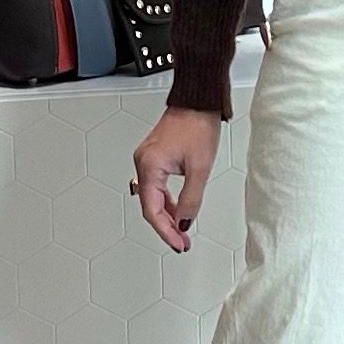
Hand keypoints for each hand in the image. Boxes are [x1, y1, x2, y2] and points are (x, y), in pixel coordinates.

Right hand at [131, 106, 221, 251]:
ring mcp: (147, 158)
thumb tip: (184, 222)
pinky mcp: (155, 155)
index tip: (178, 244)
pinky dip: (166, 200)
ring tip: (182, 231)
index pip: (153, 210)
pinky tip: (178, 210)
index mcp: (149, 166)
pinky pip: (156, 185)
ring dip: (167, 215)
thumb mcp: (200, 168)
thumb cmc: (198, 124)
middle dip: (166, 227)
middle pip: (150, 206)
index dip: (166, 231)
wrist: (199, 100)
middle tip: (182, 242)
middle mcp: (143, 162)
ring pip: (153, 197)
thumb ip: (191, 199)